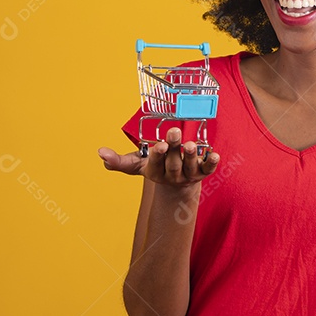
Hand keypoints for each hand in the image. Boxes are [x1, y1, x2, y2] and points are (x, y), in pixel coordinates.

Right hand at [98, 127, 219, 186]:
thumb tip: (100, 153)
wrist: (176, 183)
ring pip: (190, 167)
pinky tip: (215, 154)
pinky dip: (212, 163)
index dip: (158, 155)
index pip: (156, 164)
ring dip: (191, 156)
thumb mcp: (136, 164)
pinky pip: (208, 170)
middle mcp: (172, 176)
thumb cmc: (155, 167)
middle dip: (174, 149)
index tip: (160, 145)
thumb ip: (118, 161)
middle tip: (174, 132)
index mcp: (155, 172)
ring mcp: (188, 175)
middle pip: (173, 164)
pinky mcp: (202, 173)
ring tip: (190, 144)